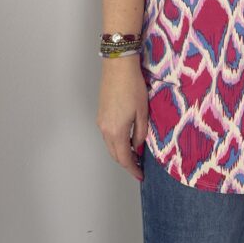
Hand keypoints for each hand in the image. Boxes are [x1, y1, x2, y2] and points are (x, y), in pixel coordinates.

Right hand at [96, 57, 148, 181]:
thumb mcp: (142, 111)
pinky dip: (116, 142)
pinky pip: (108, 135)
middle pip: (114, 154)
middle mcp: (105, 130)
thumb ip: (140, 132)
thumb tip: (138, 145)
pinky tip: (127, 138)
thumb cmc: (133, 87)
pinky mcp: (101, 114)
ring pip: (110, 145)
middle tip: (139, 167)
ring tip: (135, 153)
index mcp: (116, 131)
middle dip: (126, 162)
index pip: (124, 158)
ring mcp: (101, 122)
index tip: (140, 175)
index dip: (132, 169)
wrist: (118, 67)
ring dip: (121, 152)